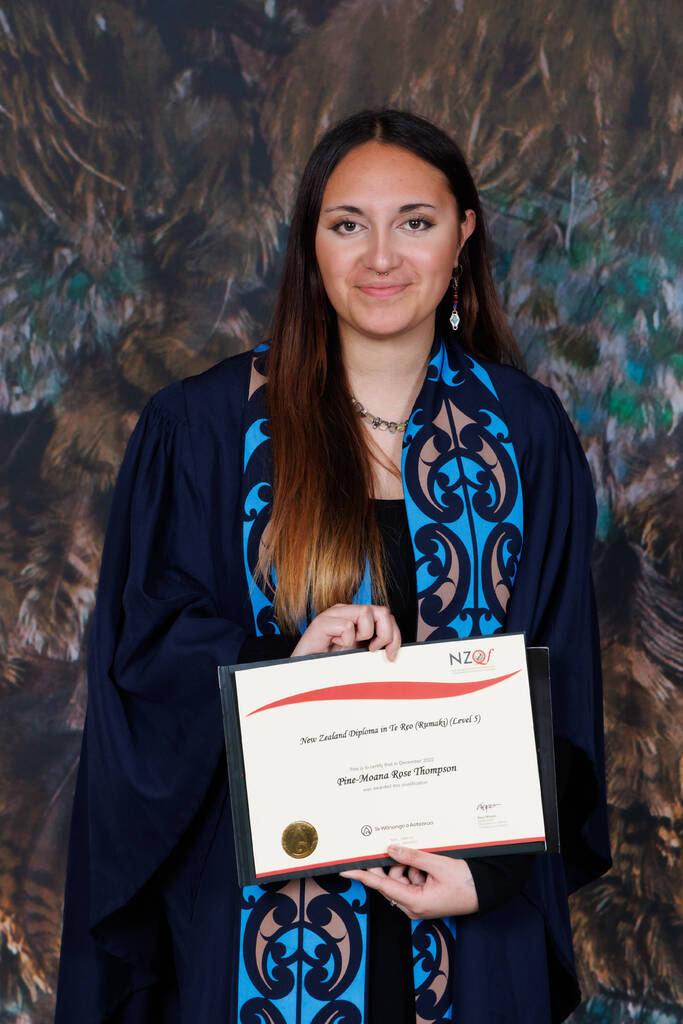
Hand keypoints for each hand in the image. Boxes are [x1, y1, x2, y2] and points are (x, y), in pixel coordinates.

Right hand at [291, 604, 400, 659]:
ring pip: (366, 613)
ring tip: (351, 646)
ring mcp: (334, 614)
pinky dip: (346, 641)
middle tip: (376, 651)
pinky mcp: (322, 622)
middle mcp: (347, 611)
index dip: (394, 635)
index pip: (386, 615)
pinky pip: (347, 626)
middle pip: (382, 611)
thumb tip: (395, 649)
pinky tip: (335, 646)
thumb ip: (374, 645)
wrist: (304, 672)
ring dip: (364, 635)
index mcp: (356, 617)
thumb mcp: (359, 653)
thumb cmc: (330, 663)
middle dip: (386, 634)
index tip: (390, 655)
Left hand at [340, 845, 478, 918]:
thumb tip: (390, 849)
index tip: (345, 870)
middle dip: (394, 865)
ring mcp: (417, 904)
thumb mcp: (437, 865)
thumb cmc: (465, 882)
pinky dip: (415, 870)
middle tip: (395, 848)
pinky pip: (409, 881)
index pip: (382, 886)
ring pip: (399, 879)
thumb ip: (411, 857)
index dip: (362, 876)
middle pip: (390, 881)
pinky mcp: (422, 899)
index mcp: (415, 902)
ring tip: (427, 862)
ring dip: (408, 866)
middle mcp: (413, 907)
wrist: (485, 890)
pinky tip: (429, 866)